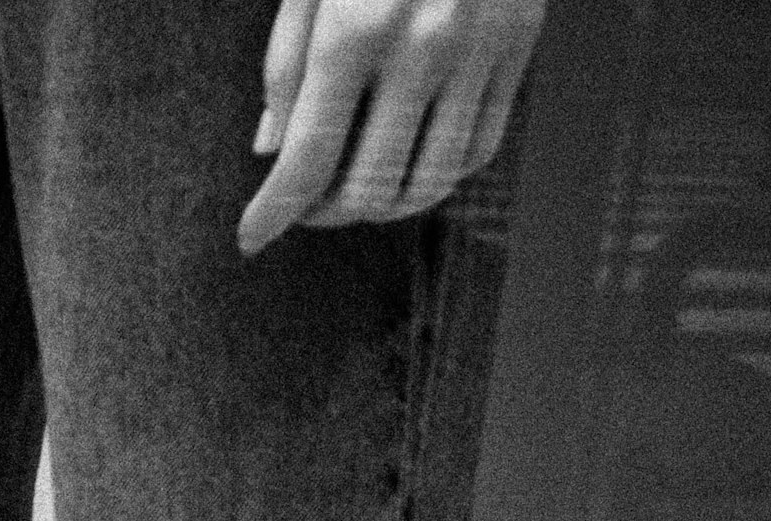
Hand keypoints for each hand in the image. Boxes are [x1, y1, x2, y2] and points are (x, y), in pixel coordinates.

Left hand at [239, 0, 542, 254]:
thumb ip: (285, 68)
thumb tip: (272, 153)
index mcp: (355, 31)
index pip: (308, 159)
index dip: (273, 213)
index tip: (250, 238)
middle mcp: (422, 50)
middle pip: (366, 188)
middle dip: (323, 215)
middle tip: (303, 205)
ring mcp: (479, 52)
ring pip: (428, 182)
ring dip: (381, 205)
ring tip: (351, 192)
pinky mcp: (520, 48)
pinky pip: (477, 149)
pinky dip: (437, 175)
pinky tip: (408, 161)